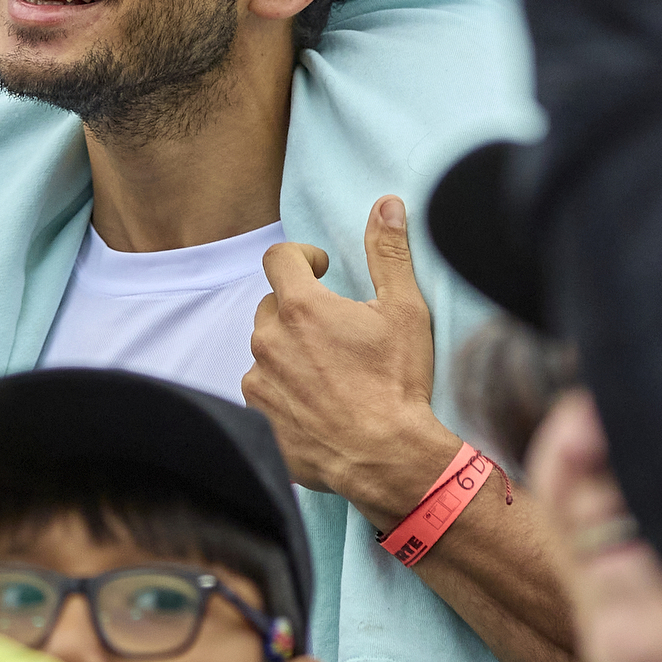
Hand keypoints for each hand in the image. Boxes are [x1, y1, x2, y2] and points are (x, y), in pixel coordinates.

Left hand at [244, 197, 455, 516]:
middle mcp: (269, 340)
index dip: (301, 257)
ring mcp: (259, 381)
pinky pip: (262, 391)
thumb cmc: (398, 383)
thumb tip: (386, 203)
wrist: (388, 458)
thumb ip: (389, 252)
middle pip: (272, 305)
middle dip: (298, 309)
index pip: (278, 258)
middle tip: (335, 331)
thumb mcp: (405, 310)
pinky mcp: (257, 418)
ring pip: (266, 350)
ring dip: (289, 351)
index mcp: (300, 307)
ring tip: (328, 371)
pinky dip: (282, 390)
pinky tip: (315, 403)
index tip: (323, 270)